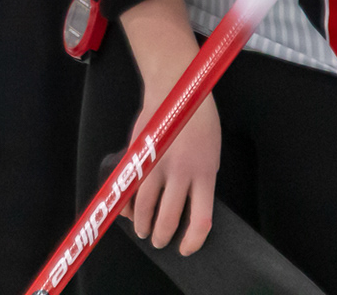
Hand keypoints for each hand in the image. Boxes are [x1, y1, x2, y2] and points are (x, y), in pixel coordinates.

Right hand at [128, 81, 218, 254]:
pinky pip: (129, 186)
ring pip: (145, 206)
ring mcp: (158, 162)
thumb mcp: (210, 153)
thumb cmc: (198, 118)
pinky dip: (126, 202)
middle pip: (170, 218)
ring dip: (141, 223)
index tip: (185, 249)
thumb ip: (199, 179)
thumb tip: (186, 206)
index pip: (201, 220)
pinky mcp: (139, 153)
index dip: (192, 241)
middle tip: (157, 241)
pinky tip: (127, 208)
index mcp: (205, 173)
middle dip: (161, 236)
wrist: (176, 87)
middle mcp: (182, 171)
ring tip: (141, 229)